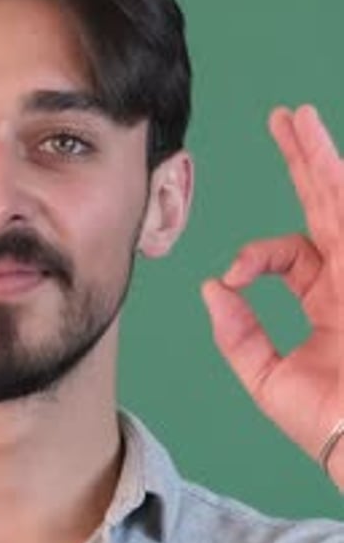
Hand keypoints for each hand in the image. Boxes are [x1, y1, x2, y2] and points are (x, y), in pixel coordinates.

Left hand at [201, 105, 343, 486]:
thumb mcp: (269, 379)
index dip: (256, 254)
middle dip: (303, 163)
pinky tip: (325, 156)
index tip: (235, 273)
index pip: (290, 253)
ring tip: (298, 118)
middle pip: (325, 207)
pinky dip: (339, 189)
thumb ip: (238, 335)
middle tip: (283, 120)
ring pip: (342, 201)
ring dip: (321, 158)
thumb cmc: (329, 424)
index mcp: (329, 300)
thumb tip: (211, 287)